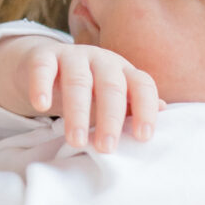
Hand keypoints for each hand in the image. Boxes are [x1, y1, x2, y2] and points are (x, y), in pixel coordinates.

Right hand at [0, 34, 158, 152]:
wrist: (44, 68)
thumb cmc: (86, 90)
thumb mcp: (110, 99)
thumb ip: (132, 106)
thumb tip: (163, 109)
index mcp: (123, 71)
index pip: (142, 85)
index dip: (145, 109)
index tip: (143, 137)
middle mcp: (101, 60)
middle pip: (111, 86)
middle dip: (110, 118)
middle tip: (106, 148)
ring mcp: (72, 56)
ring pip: (78, 81)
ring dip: (78, 112)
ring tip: (76, 141)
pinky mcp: (44, 56)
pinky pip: (43, 67)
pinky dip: (42, 85)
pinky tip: (41, 106)